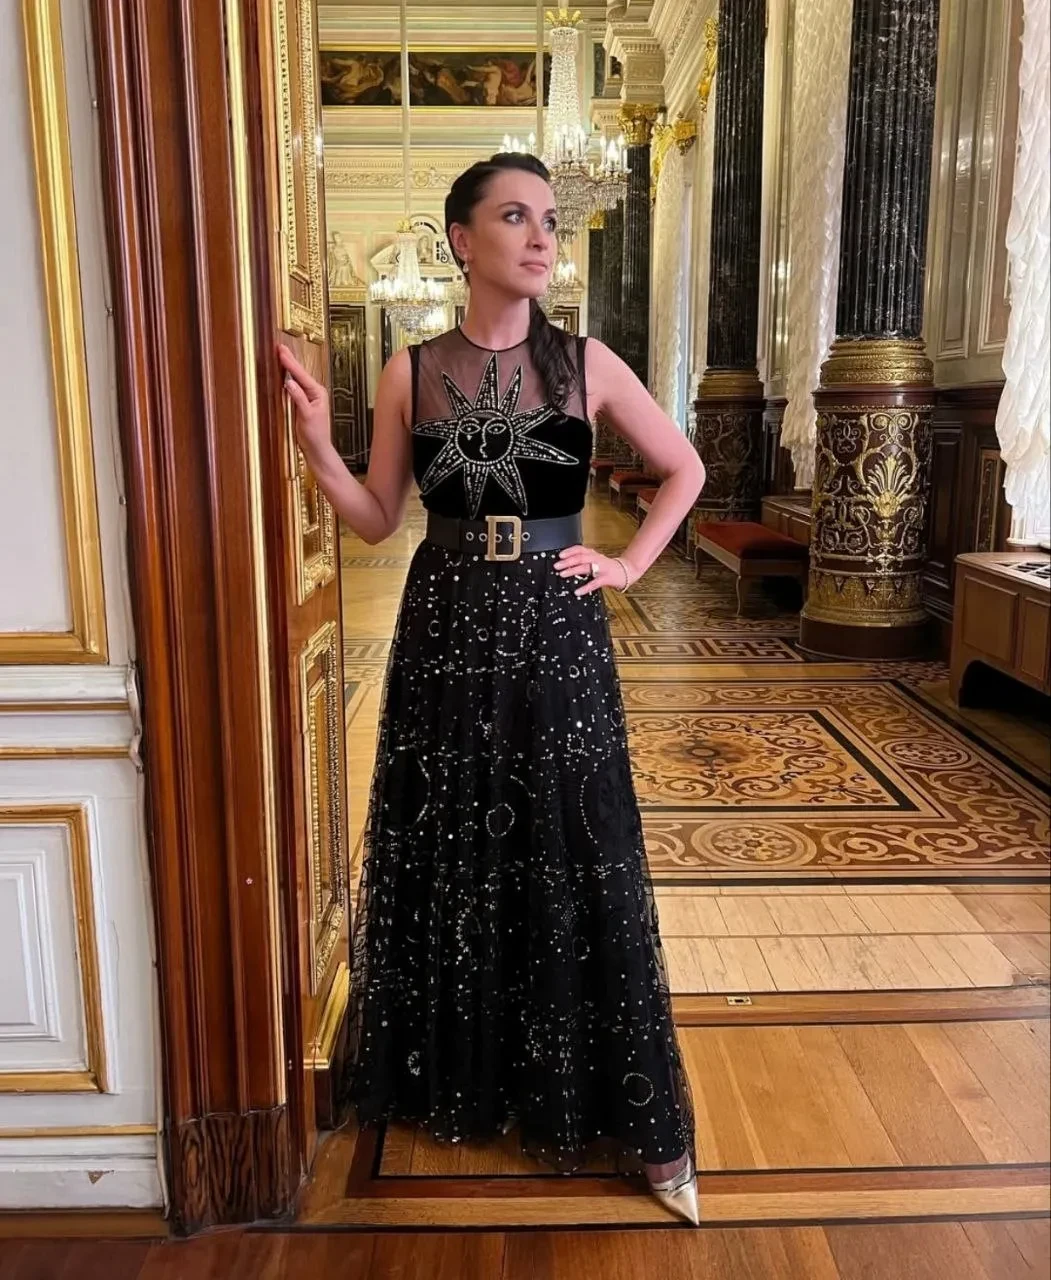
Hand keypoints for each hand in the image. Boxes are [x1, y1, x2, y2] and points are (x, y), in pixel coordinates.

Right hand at [278, 343, 330, 457]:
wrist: (317, 449)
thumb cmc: (315, 435)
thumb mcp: (306, 416)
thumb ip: (299, 398)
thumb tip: (289, 382)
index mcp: (318, 393)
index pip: (301, 375)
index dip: (290, 363)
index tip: (282, 351)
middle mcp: (315, 393)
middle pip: (300, 374)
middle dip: (290, 361)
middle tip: (280, 347)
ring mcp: (310, 398)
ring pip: (298, 379)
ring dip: (289, 368)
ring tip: (282, 356)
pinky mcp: (304, 403)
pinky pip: (296, 387)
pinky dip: (289, 378)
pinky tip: (285, 373)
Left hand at [553, 545, 636, 595]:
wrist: (627, 571)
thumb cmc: (608, 567)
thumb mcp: (596, 561)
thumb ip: (584, 561)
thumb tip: (566, 564)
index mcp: (594, 554)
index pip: (580, 549)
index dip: (569, 551)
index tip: (560, 555)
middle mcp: (597, 559)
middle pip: (580, 557)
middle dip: (567, 561)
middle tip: (557, 566)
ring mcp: (602, 568)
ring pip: (586, 567)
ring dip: (572, 570)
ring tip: (562, 574)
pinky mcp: (607, 578)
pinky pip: (594, 583)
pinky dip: (585, 587)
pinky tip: (577, 591)